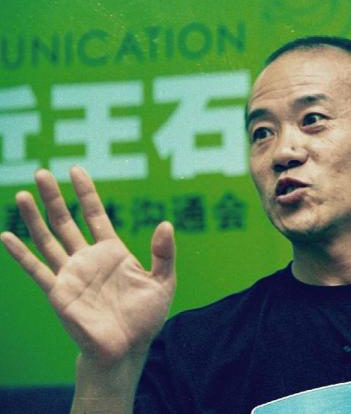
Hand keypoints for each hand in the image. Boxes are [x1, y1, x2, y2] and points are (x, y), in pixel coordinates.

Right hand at [1, 167, 175, 367]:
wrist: (127, 349)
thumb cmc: (146, 317)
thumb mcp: (163, 282)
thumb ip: (164, 253)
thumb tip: (165, 223)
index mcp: (113, 252)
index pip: (95, 215)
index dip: (86, 193)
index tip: (75, 170)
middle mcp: (88, 259)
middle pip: (67, 221)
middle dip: (55, 197)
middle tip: (42, 172)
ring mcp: (71, 274)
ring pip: (48, 240)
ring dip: (34, 218)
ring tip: (23, 194)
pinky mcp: (59, 293)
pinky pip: (36, 270)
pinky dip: (21, 254)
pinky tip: (6, 236)